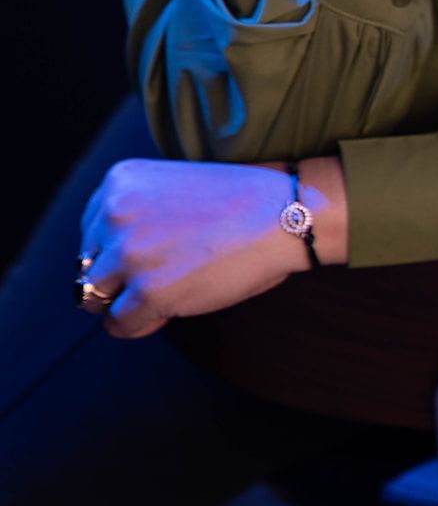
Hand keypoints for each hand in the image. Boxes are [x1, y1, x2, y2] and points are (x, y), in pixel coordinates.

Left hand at [77, 157, 317, 339]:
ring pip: (95, 298)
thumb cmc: (239, 201)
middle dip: (118, 278)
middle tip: (161, 275)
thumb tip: (102, 266)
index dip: (116, 251)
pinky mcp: (149, 292)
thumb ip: (134, 214)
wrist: (283, 212)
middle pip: (88, 266)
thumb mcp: (171, 186)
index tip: (151, 253)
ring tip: (163, 294)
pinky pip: (120, 324)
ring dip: (126, 302)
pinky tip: (170, 308)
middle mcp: (115, 213)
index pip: (90, 231)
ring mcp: (129, 254)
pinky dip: (140, 324)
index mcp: (118, 181)